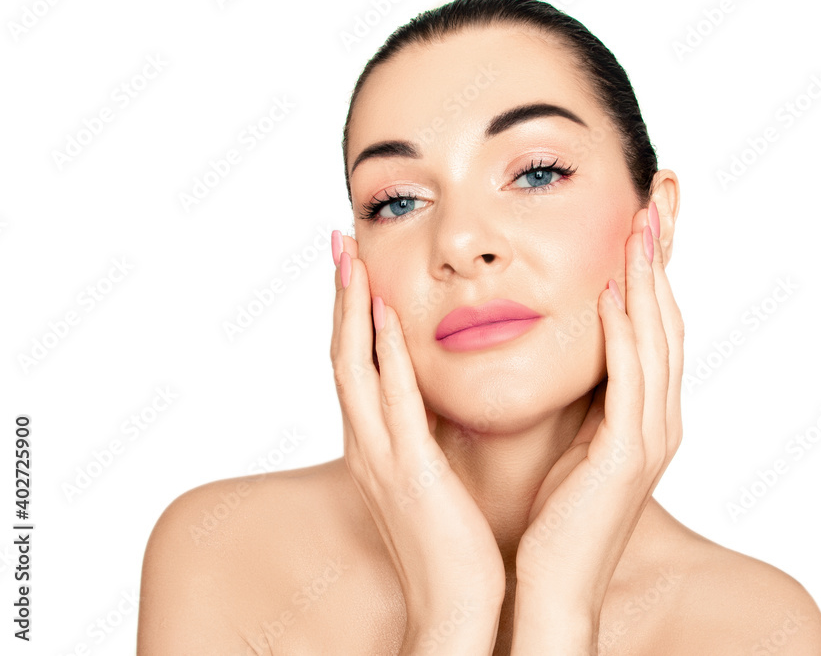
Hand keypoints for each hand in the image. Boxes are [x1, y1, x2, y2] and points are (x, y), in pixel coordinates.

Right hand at [330, 231, 505, 653]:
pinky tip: (384, 313)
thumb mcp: (431, 478)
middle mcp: (367, 446)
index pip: (355, 367)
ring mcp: (381, 458)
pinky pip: (393, 402)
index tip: (354, 267)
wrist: (454, 607)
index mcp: (375, 447)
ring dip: (350, 310)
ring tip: (351, 257)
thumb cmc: (451, 544)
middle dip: (339, 297)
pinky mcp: (410, 472)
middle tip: (338, 242)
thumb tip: (434, 400)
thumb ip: (425, 437)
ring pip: (353, 369)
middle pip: (341, 355)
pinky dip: (383, 354)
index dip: (350, 315)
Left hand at [511, 201, 683, 644]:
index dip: (651, 273)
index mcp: (644, 416)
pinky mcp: (627, 456)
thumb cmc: (557, 518)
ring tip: (638, 224)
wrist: (555, 588)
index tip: (641, 220)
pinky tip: (614, 292)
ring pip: (657, 341)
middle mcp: (659, 420)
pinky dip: (626, 333)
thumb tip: (569, 355)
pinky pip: (630, 380)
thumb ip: (585, 401)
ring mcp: (649, 438)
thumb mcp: (574, 445)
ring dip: (647, 280)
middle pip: (667, 321)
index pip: (655, 328)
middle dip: (660, 260)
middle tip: (655, 200)